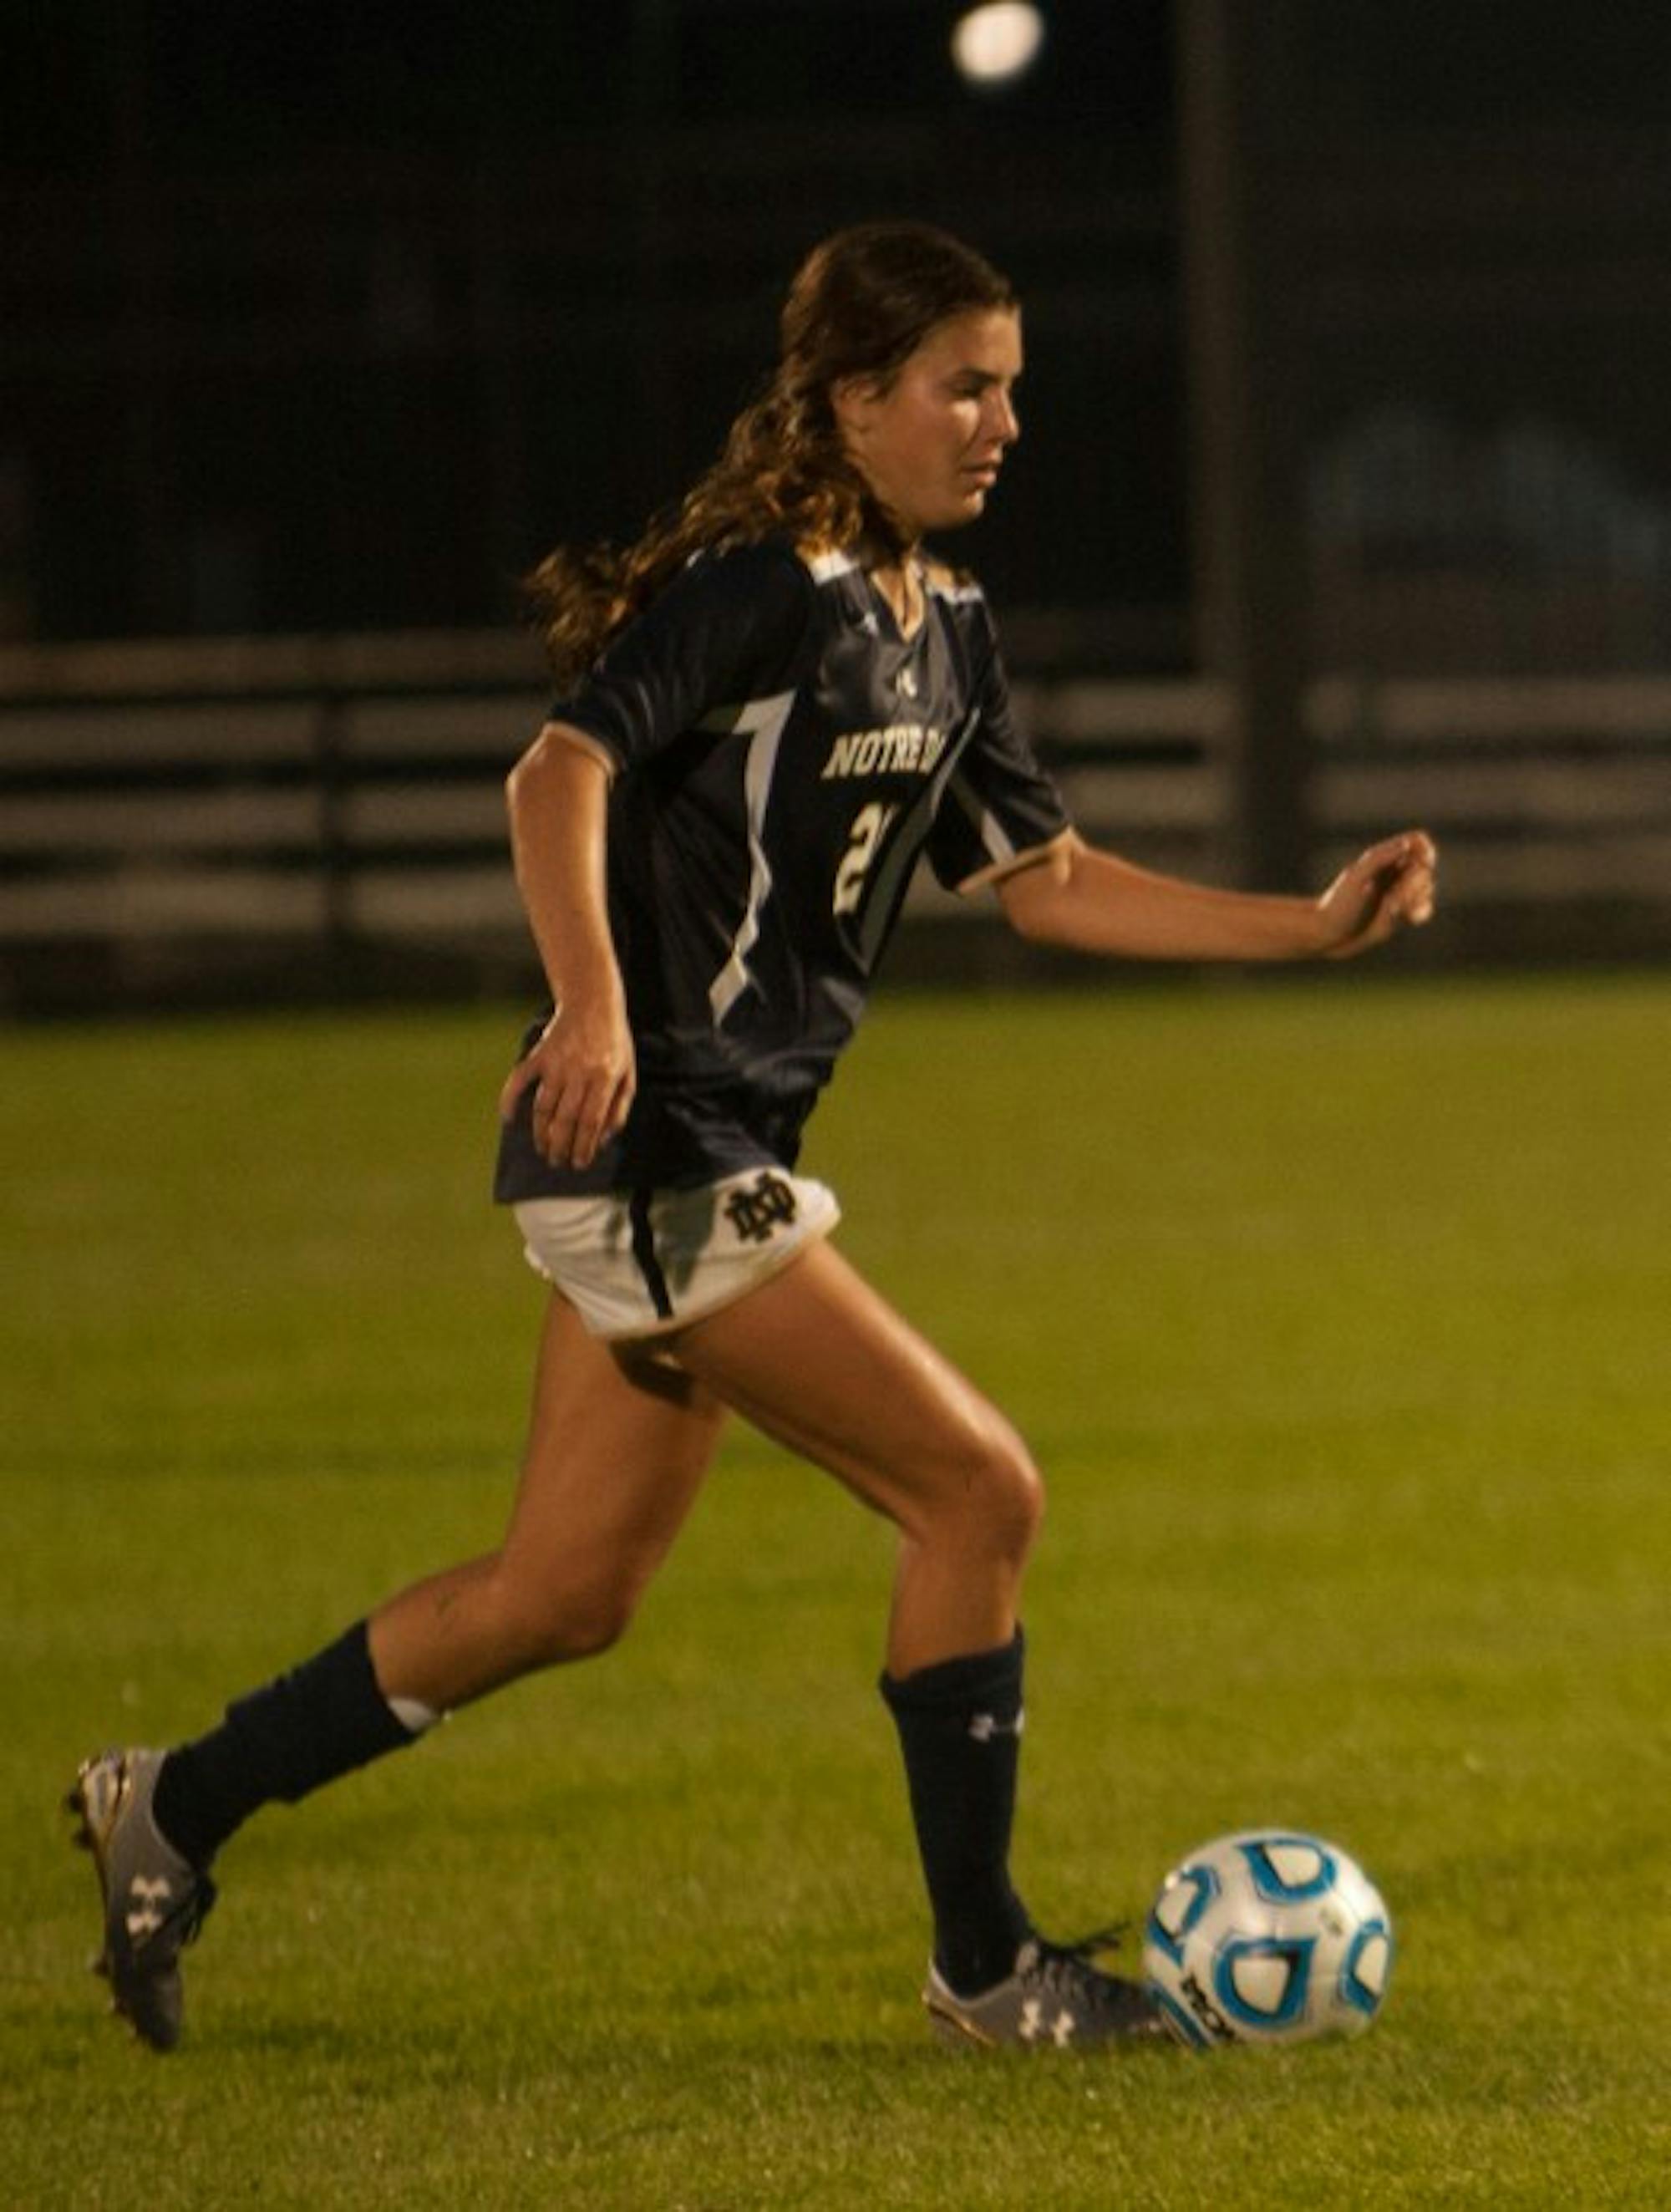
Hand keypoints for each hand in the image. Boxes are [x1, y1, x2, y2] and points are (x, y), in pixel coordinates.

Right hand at [498, 991, 635, 1169]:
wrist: (592, 1003)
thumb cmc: (614, 1043)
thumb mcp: (628, 1075)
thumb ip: (619, 1109)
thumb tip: (603, 1140)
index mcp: (604, 1078)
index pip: (591, 1122)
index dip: (584, 1147)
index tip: (579, 1163)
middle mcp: (579, 1072)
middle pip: (565, 1120)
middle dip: (561, 1147)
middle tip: (558, 1162)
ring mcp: (556, 1063)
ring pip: (543, 1107)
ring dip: (540, 1133)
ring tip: (543, 1149)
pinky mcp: (538, 1055)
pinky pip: (519, 1080)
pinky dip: (509, 1100)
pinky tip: (509, 1119)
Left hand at [1316, 831, 1437, 958]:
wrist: (1328, 935)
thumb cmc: (1337, 904)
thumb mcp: (1356, 877)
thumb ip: (1380, 858)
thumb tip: (1407, 844)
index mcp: (1383, 857)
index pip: (1417, 841)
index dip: (1425, 850)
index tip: (1421, 863)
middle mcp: (1394, 872)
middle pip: (1424, 868)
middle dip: (1415, 882)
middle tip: (1394, 895)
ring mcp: (1399, 893)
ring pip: (1427, 888)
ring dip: (1417, 898)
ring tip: (1392, 908)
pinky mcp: (1401, 914)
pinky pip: (1424, 909)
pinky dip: (1421, 912)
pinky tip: (1408, 918)